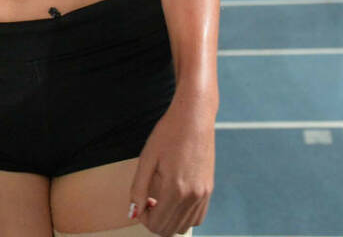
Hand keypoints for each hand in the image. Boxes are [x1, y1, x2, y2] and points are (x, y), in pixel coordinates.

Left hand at [128, 100, 214, 235]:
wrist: (194, 117)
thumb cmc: (168, 134)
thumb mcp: (147, 159)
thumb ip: (138, 189)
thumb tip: (133, 213)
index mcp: (175, 190)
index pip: (157, 224)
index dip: (143, 217)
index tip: (139, 202)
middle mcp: (193, 197)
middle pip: (170, 229)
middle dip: (154, 220)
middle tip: (147, 201)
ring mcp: (203, 194)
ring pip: (184, 226)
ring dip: (169, 219)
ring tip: (159, 199)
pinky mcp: (209, 189)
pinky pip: (197, 217)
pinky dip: (184, 216)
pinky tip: (173, 200)